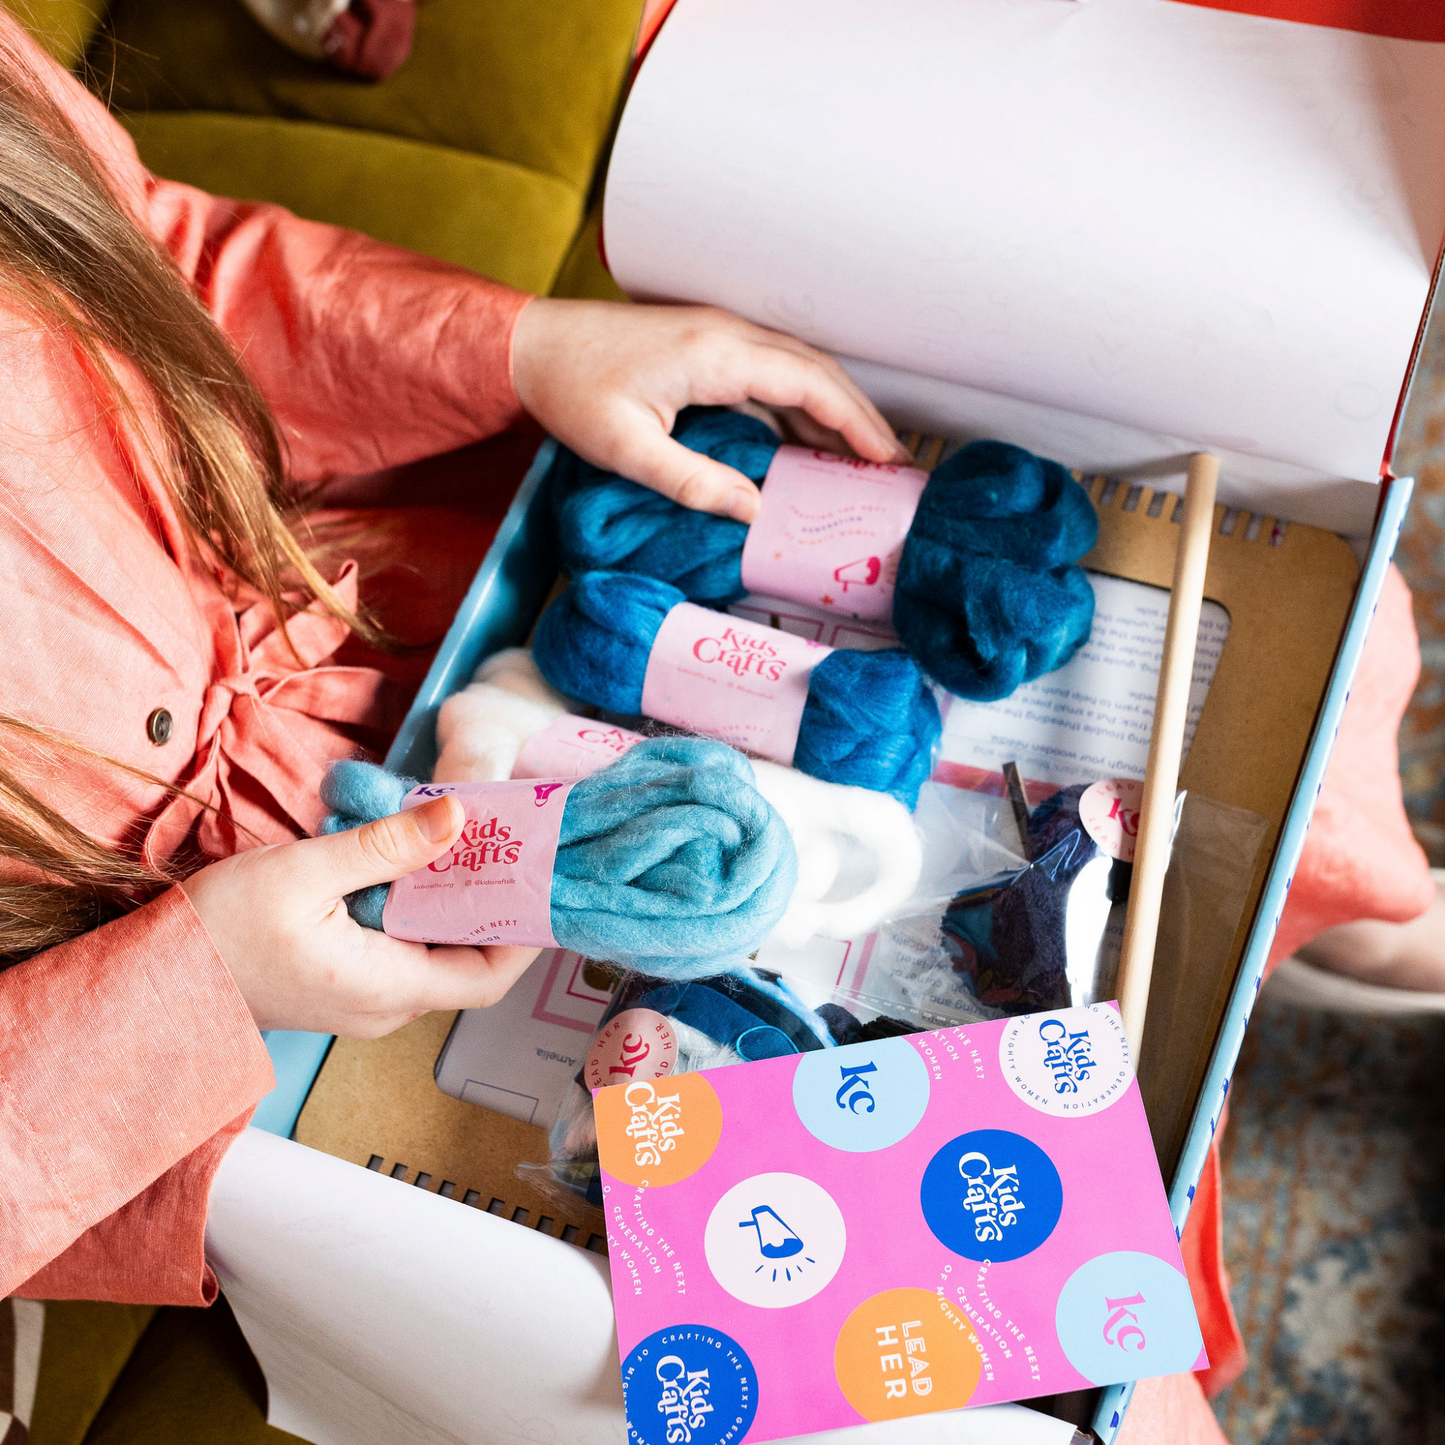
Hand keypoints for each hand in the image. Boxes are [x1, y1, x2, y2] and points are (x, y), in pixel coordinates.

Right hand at [181, 795, 538, 1036]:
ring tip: (464, 838)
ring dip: (452, 899)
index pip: (489, 976)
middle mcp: (388, 1005)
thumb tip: (460, 818)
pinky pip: (402, 948)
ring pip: (435, 951)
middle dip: (492, 901)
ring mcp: (367, 999)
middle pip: (468, 960)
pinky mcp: (346, 983)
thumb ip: (387, 846)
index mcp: (388, 987)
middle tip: (504, 840)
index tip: (539, 878)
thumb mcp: (305, 873)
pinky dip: (417, 907)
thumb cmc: (218, 932)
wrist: (152, 980)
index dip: (524, 932)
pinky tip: (410, 860)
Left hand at [511, 299, 907, 522]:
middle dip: (858, 415)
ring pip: (797, 366)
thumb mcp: (627, 451)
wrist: (531, 344)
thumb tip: (754, 511)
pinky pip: (771, 369)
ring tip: (861, 456)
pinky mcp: (707, 342)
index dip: (852, 421)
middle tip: (891, 462)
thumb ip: (695, 483)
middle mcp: (727, 334)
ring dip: (833, 407)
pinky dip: (800, 401)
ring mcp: (719, 333)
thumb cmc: (571, 392)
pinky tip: (806, 437)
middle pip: (815, 370)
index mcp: (714, 355)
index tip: (884, 456)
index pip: (807, 384)